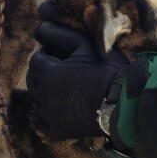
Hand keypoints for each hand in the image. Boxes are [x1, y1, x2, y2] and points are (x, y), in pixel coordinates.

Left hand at [27, 21, 128, 139]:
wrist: (123, 103)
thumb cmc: (106, 69)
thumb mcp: (84, 45)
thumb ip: (59, 34)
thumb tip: (39, 26)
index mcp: (47, 74)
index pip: (36, 60)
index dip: (47, 54)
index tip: (61, 55)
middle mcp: (43, 97)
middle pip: (33, 80)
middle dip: (43, 72)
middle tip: (62, 68)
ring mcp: (49, 116)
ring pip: (37, 99)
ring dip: (46, 91)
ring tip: (66, 86)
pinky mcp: (57, 131)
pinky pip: (43, 120)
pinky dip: (49, 112)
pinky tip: (63, 105)